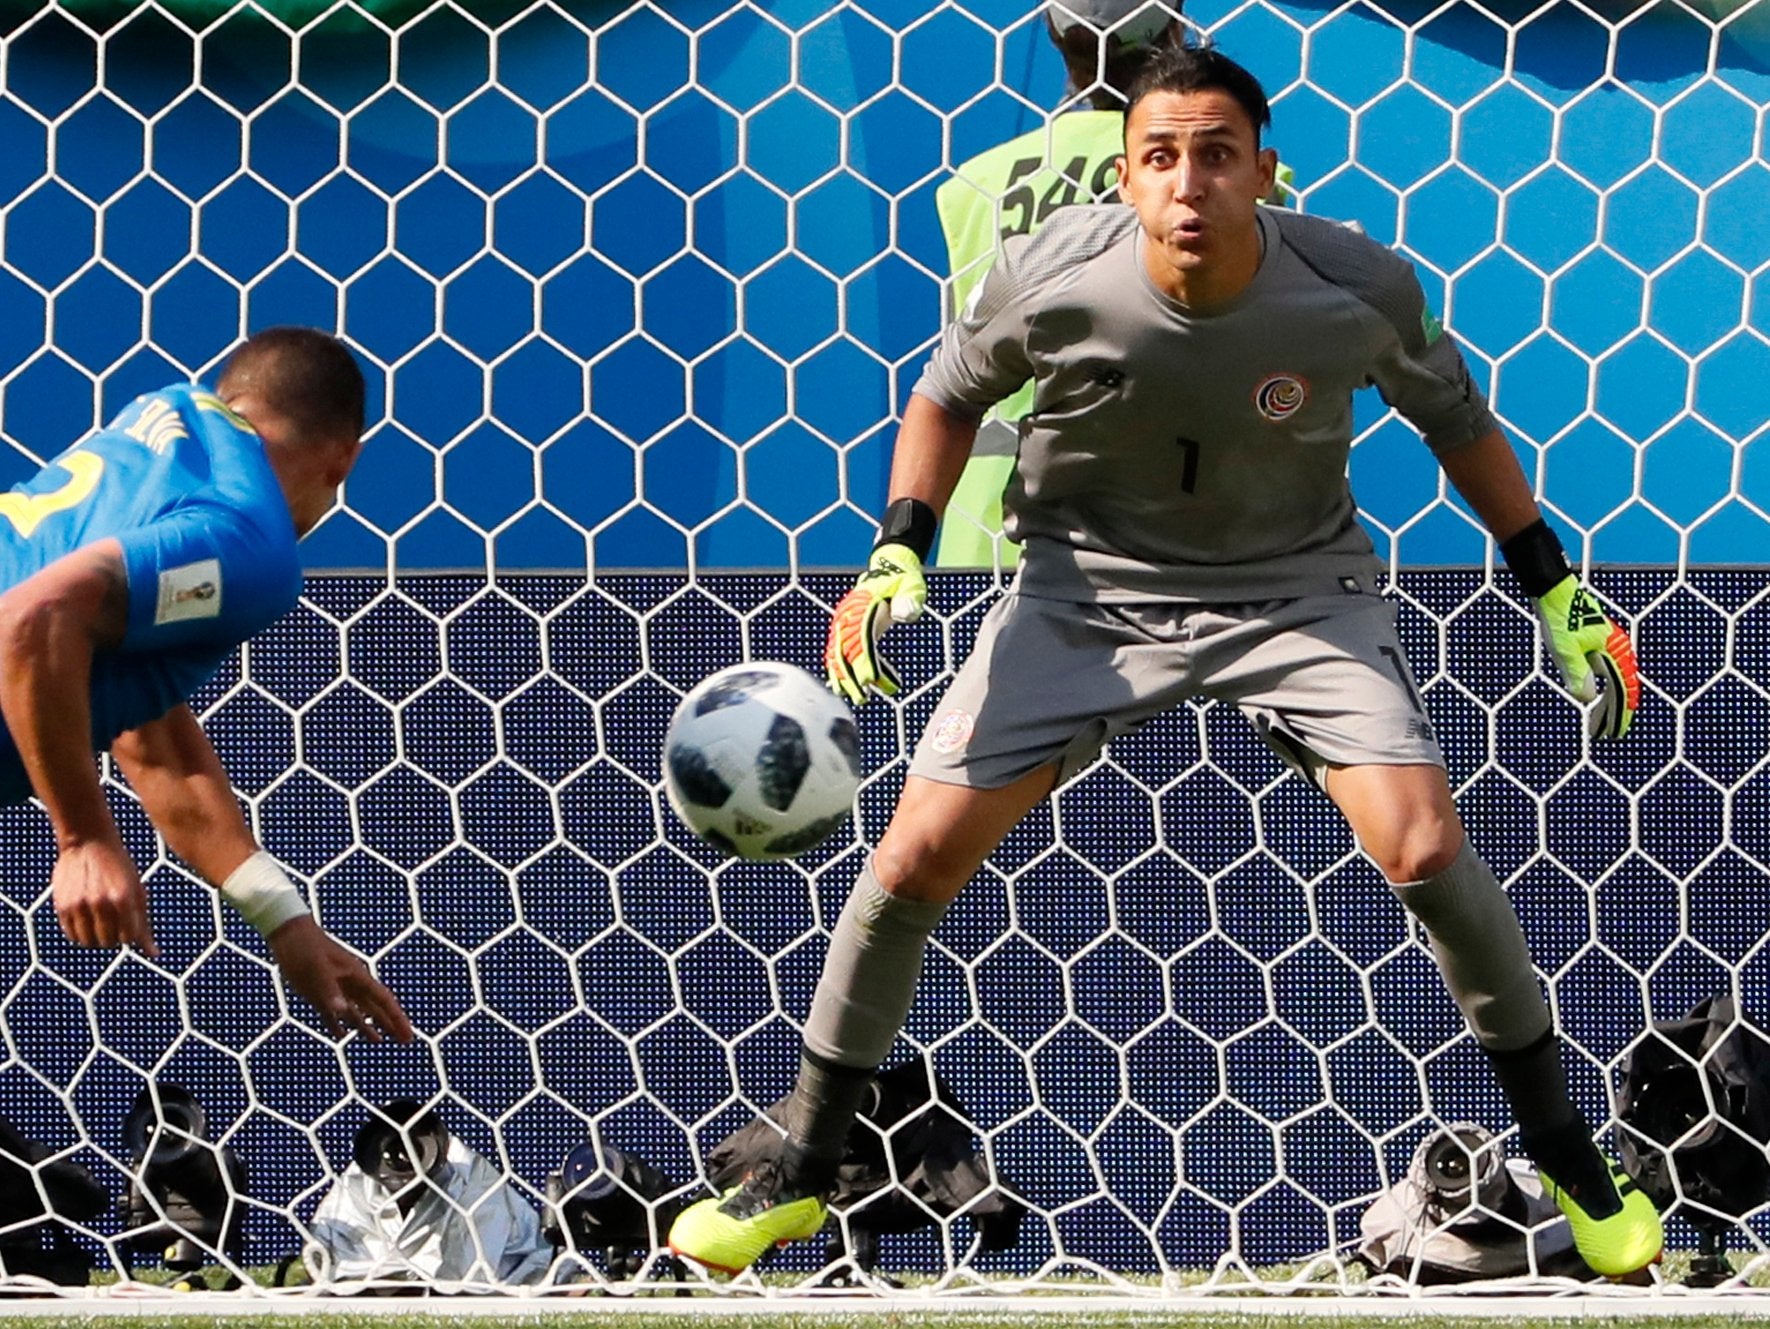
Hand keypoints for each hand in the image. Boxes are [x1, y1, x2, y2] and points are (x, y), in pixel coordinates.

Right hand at [51, 838, 157, 954]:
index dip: (129, 934)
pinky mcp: (62, 906)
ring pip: (88, 942)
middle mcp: (101, 903)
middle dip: (113, 936)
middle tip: (112, 919)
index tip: (127, 922)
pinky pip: (72, 935)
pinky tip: (86, 918)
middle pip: (108, 942)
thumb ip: (144, 925)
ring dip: (95, 937)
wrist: (88, 843)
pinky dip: (80, 933)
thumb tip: (155, 954)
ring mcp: (80, 905)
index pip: (129, 938)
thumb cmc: (120, 869)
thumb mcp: (137, 892)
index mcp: (124, 898)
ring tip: (99, 919)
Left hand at [267, 915, 413, 1042]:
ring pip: (356, 1012)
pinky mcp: (317, 994)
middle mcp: (350, 985)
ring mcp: (334, 990)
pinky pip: (331, 1014)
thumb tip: (343, 1011)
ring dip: (368, 1027)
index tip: (408, 1034)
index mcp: (356, 976)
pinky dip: (338, 1025)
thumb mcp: (316, 968)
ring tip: (380, 1041)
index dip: (397, 1018)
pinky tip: (342, 1035)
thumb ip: (329, 989)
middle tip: (406, 1041)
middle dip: (391, 1024)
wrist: (288, 934)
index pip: (383, 1000)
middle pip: (376, 1008)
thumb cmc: (305, 947)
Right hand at [824, 542, 926, 703]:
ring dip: (845, 677)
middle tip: (862, 699)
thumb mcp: (912, 585)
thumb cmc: (904, 577)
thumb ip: (909, 600)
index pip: (862, 638)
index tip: (870, 681)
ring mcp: (846, 620)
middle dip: (852, 676)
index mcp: (863, 605)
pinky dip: (845, 669)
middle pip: (845, 649)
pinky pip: (843, 651)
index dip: (865, 661)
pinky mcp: (849, 626)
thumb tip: (903, 615)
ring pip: (839, 653)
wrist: (891, 563)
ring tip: (857, 699)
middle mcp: (850, 614)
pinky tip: (851, 687)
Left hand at [1535, 575, 1639, 739]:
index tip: (1614, 734)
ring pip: (1616, 680)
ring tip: (1601, 721)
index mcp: (1613, 653)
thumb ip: (1577, 674)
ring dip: (1610, 702)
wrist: (1554, 591)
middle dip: (1614, 713)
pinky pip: (1609, 671)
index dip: (1619, 715)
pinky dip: (1605, 688)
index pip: (1622, 692)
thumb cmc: (1559, 618)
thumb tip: (1587, 699)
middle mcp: (1617, 650)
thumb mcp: (1564, 650)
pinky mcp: (1599, 642)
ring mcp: (1610, 645)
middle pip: (1621, 689)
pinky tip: (1597, 696)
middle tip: (1606, 734)